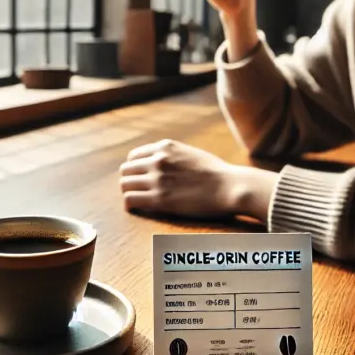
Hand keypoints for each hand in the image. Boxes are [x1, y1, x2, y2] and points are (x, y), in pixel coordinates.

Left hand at [119, 139, 278, 222]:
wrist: (230, 186)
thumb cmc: (216, 173)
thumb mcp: (191, 153)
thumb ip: (172, 156)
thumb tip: (161, 164)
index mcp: (165, 147)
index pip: (133, 156)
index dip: (135, 169)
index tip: (140, 179)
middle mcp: (158, 159)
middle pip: (125, 170)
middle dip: (130, 181)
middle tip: (138, 191)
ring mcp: (157, 179)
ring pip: (124, 184)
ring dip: (129, 193)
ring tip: (138, 200)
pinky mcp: (159, 199)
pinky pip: (130, 200)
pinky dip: (130, 205)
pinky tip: (137, 208)